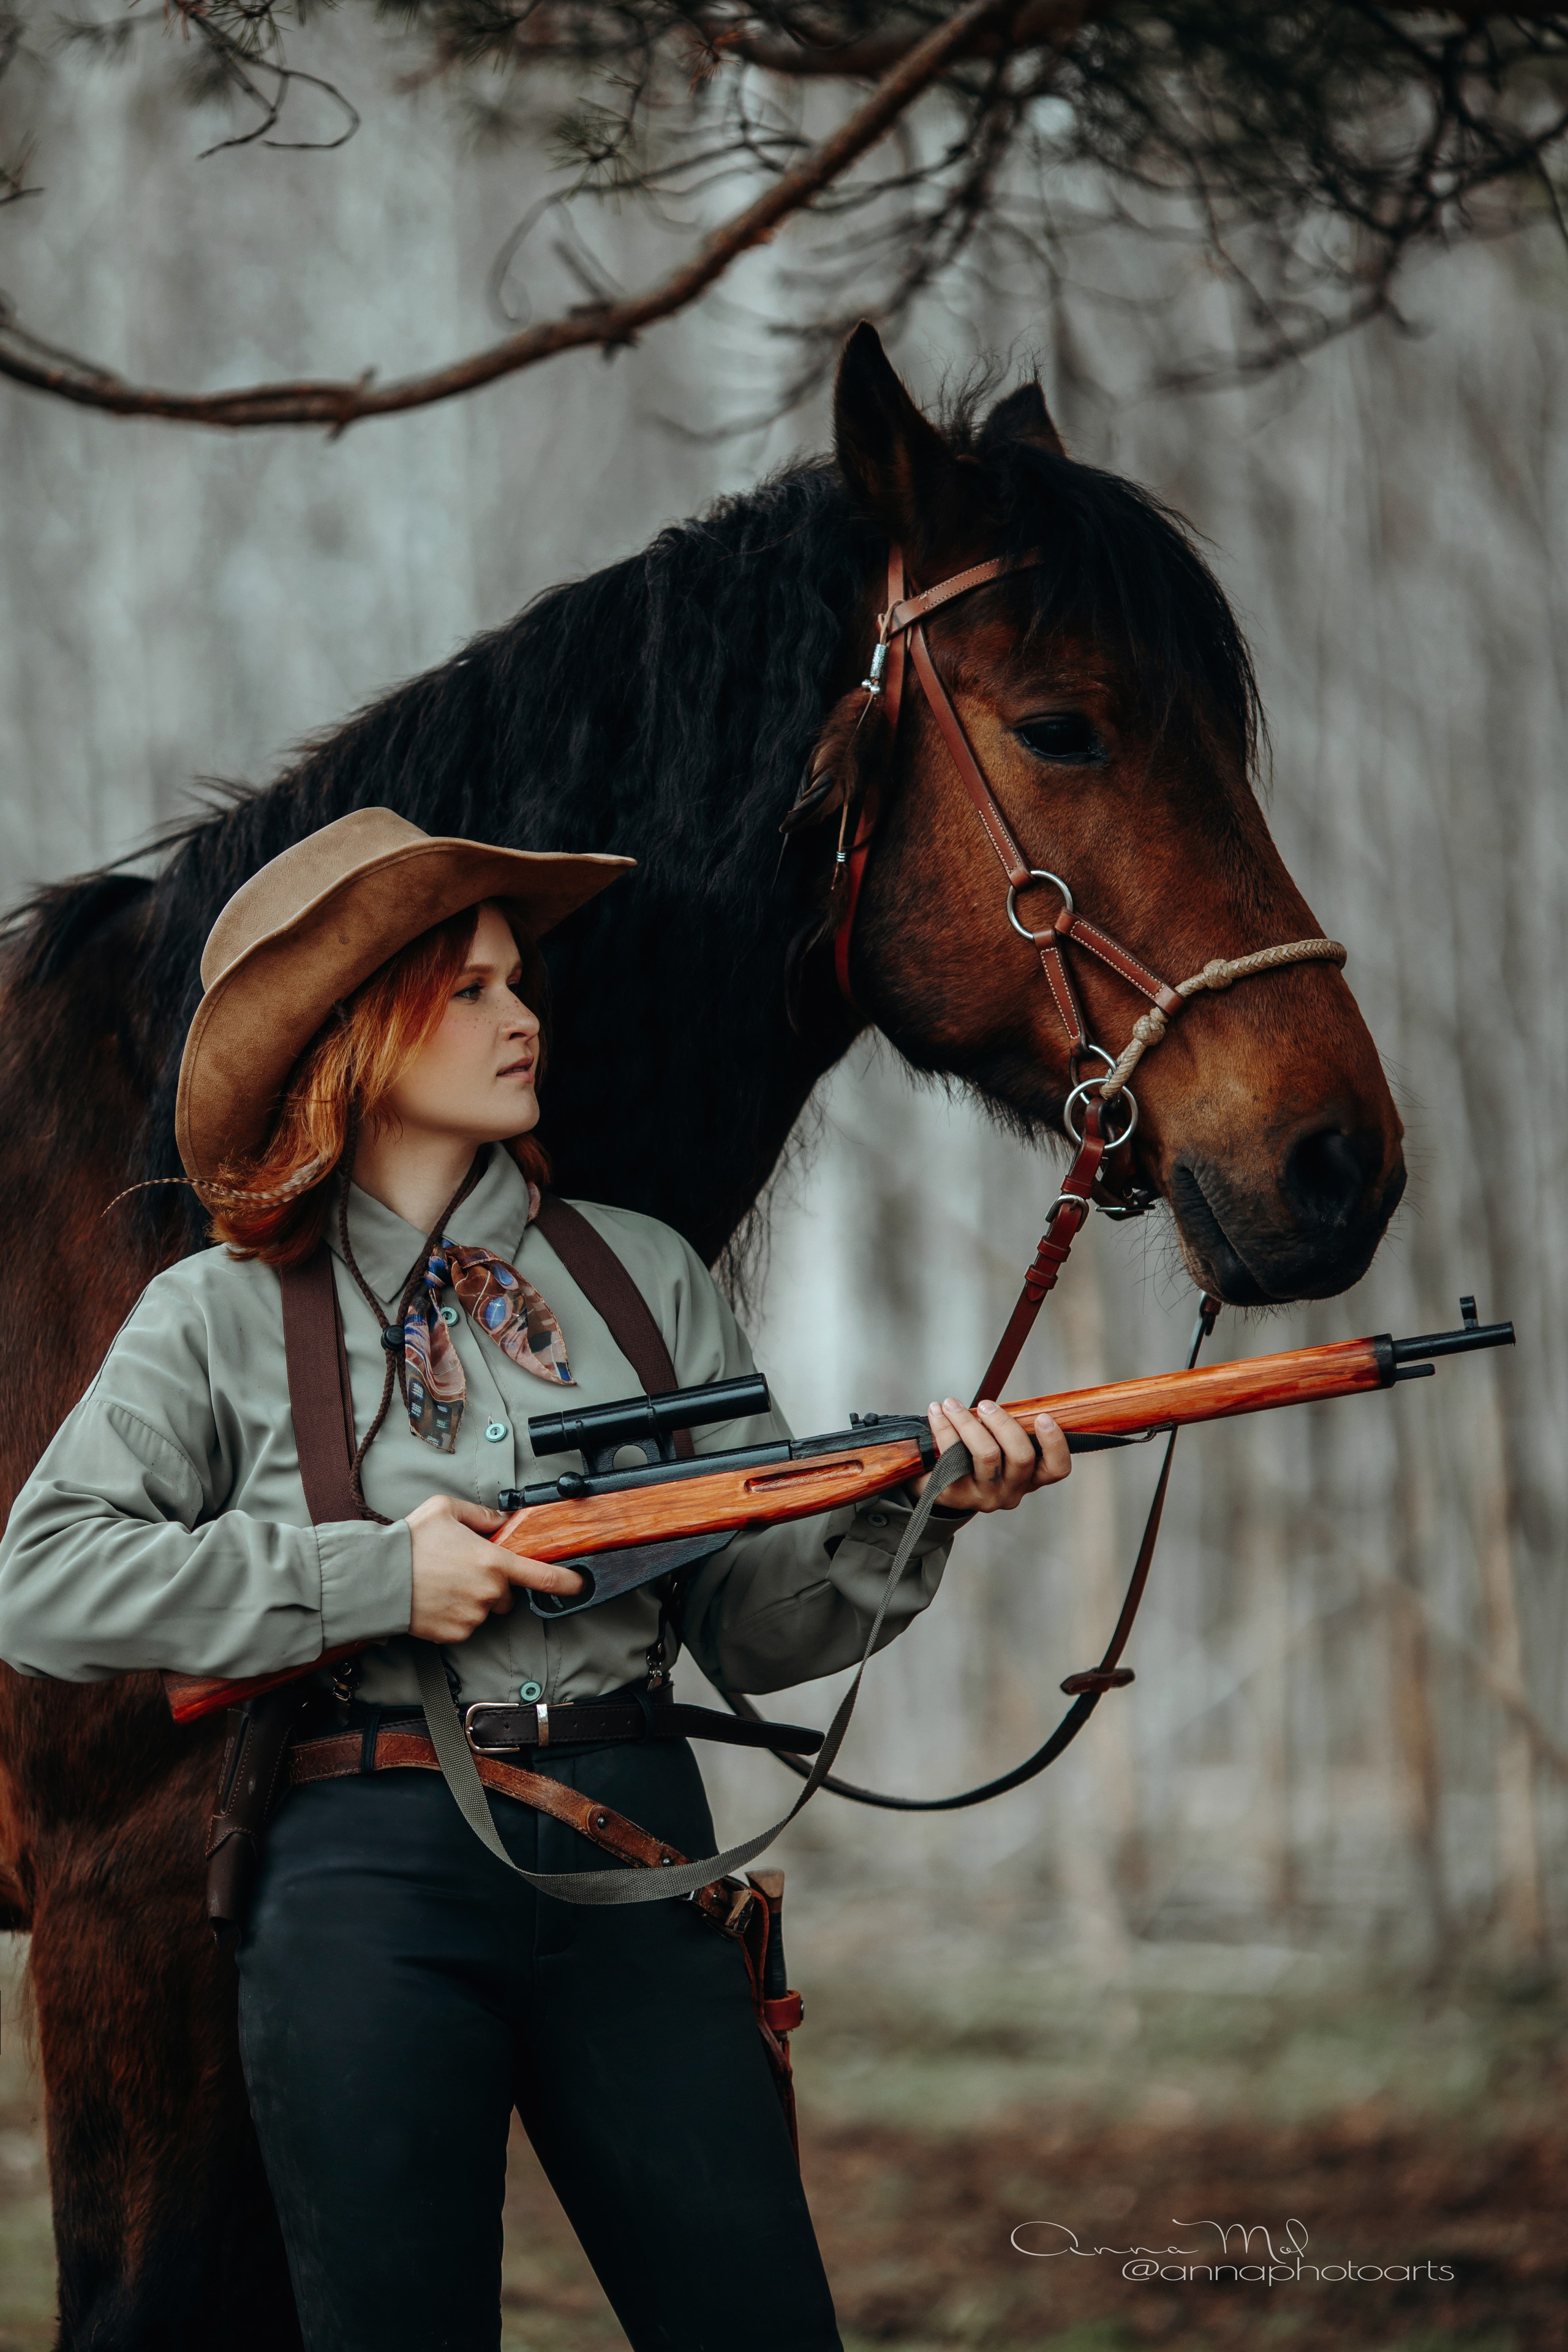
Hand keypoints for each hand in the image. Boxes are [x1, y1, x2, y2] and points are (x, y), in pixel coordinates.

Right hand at [405, 1494, 584, 1644]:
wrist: (376, 1578)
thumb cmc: (410, 1542)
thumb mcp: (446, 1510)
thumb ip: (481, 1515)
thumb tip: (502, 1520)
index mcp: (493, 1561)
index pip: (542, 1576)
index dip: (566, 1581)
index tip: (578, 1584)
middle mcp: (488, 1592)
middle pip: (506, 1594)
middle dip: (492, 1584)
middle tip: (462, 1570)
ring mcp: (473, 1616)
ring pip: (485, 1610)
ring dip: (473, 1600)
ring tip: (443, 1583)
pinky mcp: (456, 1634)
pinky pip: (466, 1626)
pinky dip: (456, 1616)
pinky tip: (436, 1600)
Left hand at [911, 1398, 1070, 1516]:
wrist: (935, 1483)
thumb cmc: (972, 1455)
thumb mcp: (997, 1446)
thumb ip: (1007, 1430)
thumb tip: (999, 1403)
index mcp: (1030, 1478)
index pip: (1056, 1469)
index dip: (1055, 1443)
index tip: (1043, 1416)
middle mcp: (1011, 1492)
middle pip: (1021, 1457)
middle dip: (1003, 1423)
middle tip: (985, 1404)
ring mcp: (985, 1496)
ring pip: (987, 1454)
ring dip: (968, 1422)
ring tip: (951, 1404)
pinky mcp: (956, 1495)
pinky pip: (953, 1457)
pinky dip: (943, 1429)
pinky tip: (936, 1413)